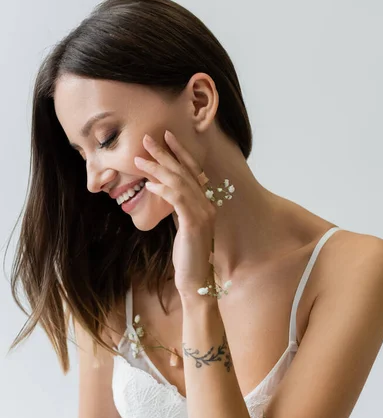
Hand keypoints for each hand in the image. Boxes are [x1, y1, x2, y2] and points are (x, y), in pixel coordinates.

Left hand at [135, 130, 216, 299]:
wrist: (195, 280)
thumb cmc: (187, 255)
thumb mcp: (181, 226)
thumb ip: (177, 207)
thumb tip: (161, 189)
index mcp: (205, 203)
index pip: (193, 171)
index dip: (180, 152)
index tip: (166, 137)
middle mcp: (207, 204)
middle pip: (185, 172)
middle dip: (165, 154)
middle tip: (147, 139)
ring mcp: (203, 214)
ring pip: (181, 183)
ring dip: (159, 169)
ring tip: (140, 159)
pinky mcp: (195, 224)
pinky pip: (178, 200)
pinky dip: (164, 190)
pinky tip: (149, 185)